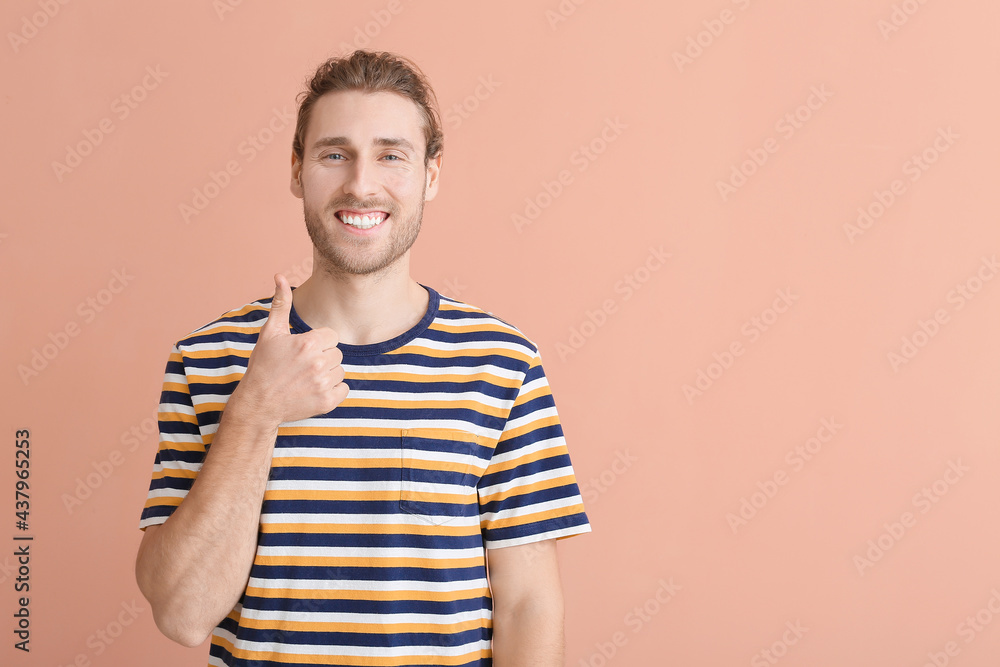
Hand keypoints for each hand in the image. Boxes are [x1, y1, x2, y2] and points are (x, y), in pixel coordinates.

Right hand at [235, 274, 348, 424]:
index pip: (332, 336)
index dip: (318, 342)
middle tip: (302, 366)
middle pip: (337, 353)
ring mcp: (323, 384)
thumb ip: (281, 304)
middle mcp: (318, 363)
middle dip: (323, 357)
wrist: (258, 403)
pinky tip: (314, 390)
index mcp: (308, 343)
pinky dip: (333, 390)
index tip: (303, 351)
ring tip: (306, 378)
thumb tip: (280, 276)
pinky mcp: (327, 402)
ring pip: (340, 371)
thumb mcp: (270, 332)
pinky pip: (344, 389)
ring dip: (327, 374)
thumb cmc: (263, 365)